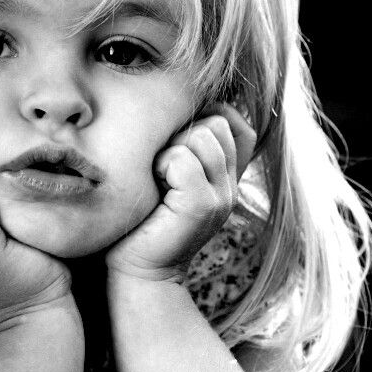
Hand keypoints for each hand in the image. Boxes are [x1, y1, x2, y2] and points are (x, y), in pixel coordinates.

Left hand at [105, 103, 255, 282]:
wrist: (137, 269)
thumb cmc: (141, 216)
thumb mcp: (166, 173)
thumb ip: (180, 145)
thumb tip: (177, 103)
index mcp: (225, 175)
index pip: (235, 123)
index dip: (205, 118)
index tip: (173, 144)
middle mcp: (230, 185)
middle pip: (217, 122)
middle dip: (181, 133)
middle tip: (160, 167)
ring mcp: (222, 197)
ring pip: (202, 136)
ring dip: (170, 149)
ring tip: (157, 177)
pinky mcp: (203, 207)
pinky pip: (183, 159)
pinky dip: (162, 165)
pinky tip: (154, 186)